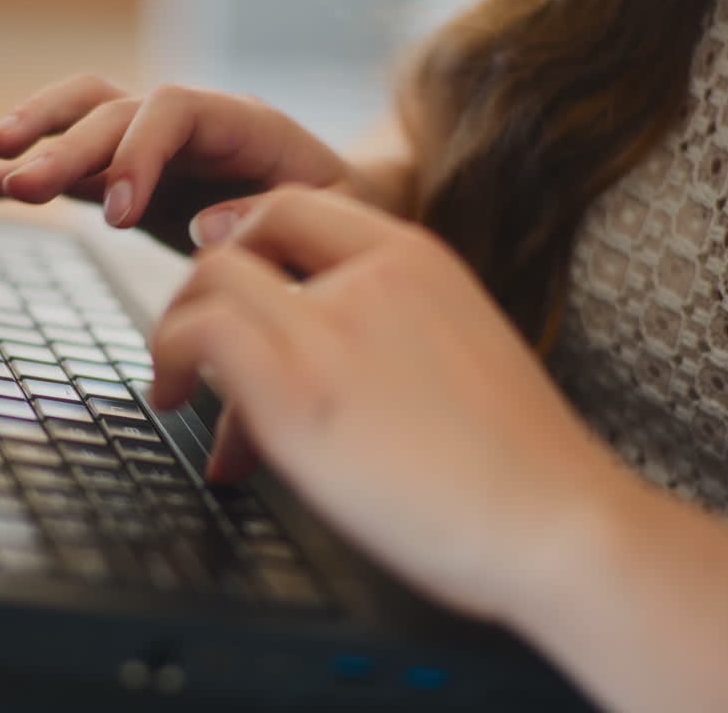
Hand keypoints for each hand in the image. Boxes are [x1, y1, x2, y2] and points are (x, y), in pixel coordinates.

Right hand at [0, 74, 373, 252]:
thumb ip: (273, 220)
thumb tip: (203, 225)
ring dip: (37, 131)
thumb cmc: (340, 217)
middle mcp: (194, 122)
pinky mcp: (134, 176)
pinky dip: (30, 169)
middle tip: (24, 188)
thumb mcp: (331, 218)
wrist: (337, 213)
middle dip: (68, 146)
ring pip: (87, 113)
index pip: (177, 109)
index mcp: (246, 123)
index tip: (117, 216)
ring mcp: (159, 144)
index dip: (139, 152)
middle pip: (118, 109)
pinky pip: (76, 163)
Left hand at [148, 187, 624, 620]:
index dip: (250, 231)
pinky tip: (174, 396)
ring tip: (170, 377)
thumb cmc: (523, 467)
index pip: (305, 205)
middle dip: (203, 278)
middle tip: (188, 330)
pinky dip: (167, 357)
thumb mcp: (462, 357)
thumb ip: (397, 334)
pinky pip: (198, 334)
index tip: (227, 265)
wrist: (559, 522)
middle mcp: (373, 278)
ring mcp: (332, 330)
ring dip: (173, 324)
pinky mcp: (295, 391)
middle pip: (247, 232)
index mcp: (420, 262)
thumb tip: (343, 367)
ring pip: (209, 279)